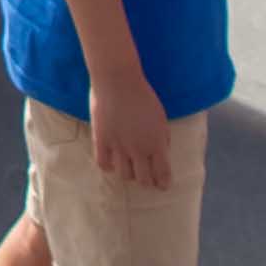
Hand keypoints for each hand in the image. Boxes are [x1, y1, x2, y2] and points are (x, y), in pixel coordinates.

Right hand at [89, 62, 175, 190]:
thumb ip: (162, 138)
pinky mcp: (101, 140)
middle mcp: (139, 150)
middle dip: (147, 181)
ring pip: (124, 175)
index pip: (162, 174)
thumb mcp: (161, 117)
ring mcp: (119, 147)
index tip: (162, 185)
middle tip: (145, 177)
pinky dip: (109, 166)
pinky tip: (111, 160)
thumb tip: (161, 152)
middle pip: (144, 180)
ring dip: (128, 173)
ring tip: (128, 167)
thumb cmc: (143, 95)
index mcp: (157, 144)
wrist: (117, 80)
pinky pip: (104, 164)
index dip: (163, 183)